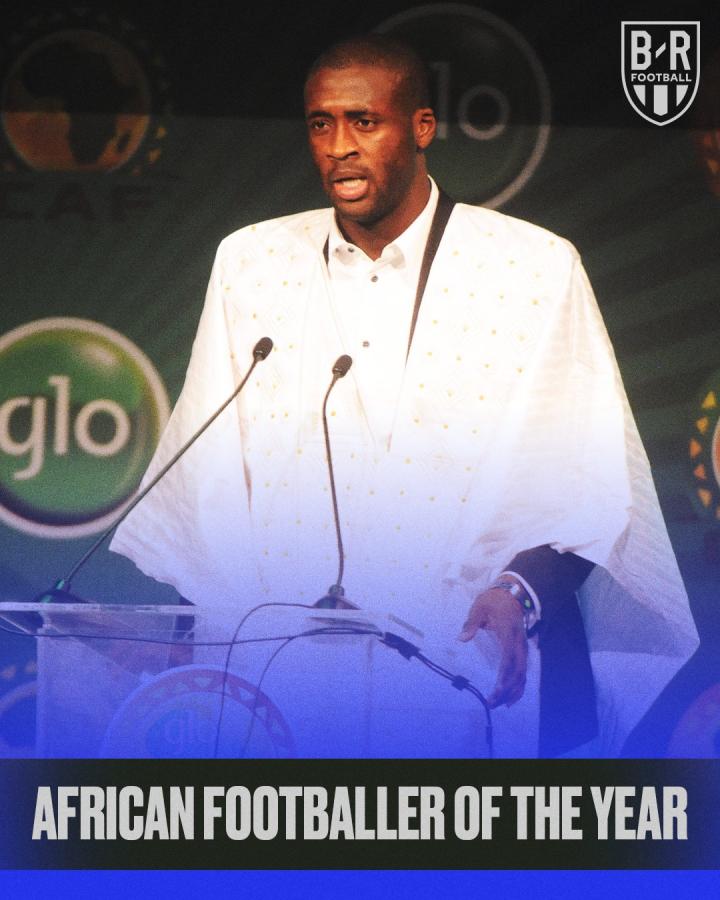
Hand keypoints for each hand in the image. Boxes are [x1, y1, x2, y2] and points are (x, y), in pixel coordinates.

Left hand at [458, 587, 527, 707]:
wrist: (512, 593)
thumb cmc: (494, 600)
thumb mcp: (479, 606)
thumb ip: (471, 623)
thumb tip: (461, 639)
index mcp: (509, 634)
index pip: (509, 661)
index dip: (504, 679)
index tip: (496, 692)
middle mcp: (519, 644)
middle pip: (517, 673)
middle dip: (507, 691)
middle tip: (492, 703)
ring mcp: (522, 648)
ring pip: (522, 674)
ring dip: (513, 691)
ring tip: (499, 704)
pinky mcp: (521, 650)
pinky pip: (522, 671)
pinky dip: (518, 685)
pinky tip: (510, 697)